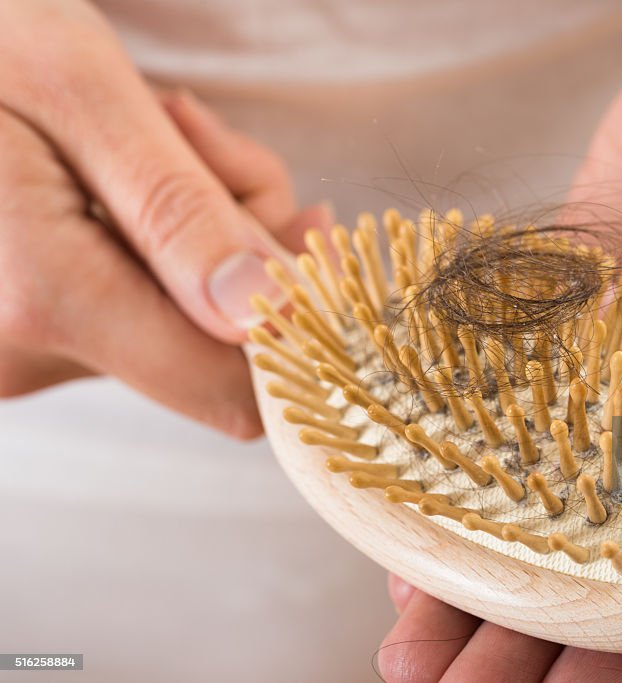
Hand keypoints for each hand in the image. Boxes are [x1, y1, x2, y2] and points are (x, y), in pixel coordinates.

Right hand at [0, 0, 330, 435]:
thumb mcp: (81, 91)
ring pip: (181, 315)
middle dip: (239, 236)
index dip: (296, 319)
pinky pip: (134, 301)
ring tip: (146, 126)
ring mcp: (22, 347)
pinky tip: (118, 165)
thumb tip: (269, 307)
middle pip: (214, 341)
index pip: (229, 386)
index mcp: (44, 300)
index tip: (314, 232)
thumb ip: (179, 209)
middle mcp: (25, 352)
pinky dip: (157, 235)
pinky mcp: (26, 327)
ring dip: (200, 222)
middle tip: (197, 133)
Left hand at [377, 1, 621, 679]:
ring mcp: (614, 359)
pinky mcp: (565, 296)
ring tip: (405, 624)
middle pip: (592, 544)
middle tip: (438, 679)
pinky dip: (446, 429)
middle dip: (523, 619)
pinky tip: (399, 483)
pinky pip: (492, 372)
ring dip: (469, 548)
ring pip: (527, 477)